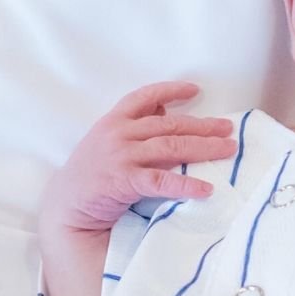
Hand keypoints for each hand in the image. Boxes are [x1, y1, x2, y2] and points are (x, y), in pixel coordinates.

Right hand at [40, 81, 237, 235]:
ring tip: (227, 150)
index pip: (145, 96)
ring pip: (171, 146)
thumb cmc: (91, 172)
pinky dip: (186, 184)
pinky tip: (205, 188)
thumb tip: (164, 109)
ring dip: (203, 148)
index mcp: (114, 120)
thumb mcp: (107, 139)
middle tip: (228, 129)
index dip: (171, 90)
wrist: (66, 204)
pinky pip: (161, 181)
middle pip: (169, 124)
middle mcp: (118, 133)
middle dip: (203, 126)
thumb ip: (133, 124)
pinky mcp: (124, 181)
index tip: (195, 90)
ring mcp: (121, 156)